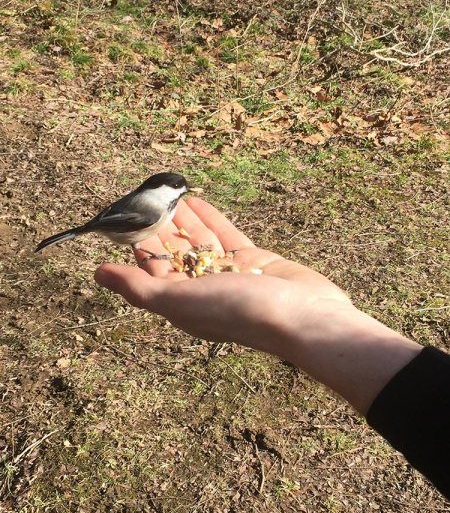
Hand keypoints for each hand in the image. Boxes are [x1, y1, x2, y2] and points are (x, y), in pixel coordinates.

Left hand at [95, 198, 420, 413]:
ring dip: (185, 220)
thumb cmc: (239, 312)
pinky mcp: (255, 262)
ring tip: (170, 196)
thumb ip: (139, 287)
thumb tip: (98, 273)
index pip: (152, 271)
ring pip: (201, 242)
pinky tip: (200, 202)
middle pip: (176, 253)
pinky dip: (213, 219)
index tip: (127, 220)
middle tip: (148, 200)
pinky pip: (228, 236)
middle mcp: (205, 290)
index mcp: (183, 303)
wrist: (304, 316)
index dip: (138, 246)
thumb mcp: (181, 301)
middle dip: (161, 227)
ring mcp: (231, 275)